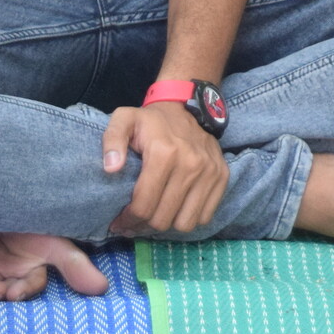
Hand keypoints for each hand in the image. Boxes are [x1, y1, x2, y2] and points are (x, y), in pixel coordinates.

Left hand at [101, 101, 228, 234]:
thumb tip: (111, 168)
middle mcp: (191, 164)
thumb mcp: (124, 120)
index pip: (144, 206)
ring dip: (168, 225)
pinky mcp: (222, 176)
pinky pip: (205, 216)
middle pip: (163, 219)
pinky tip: (176, 208)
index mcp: (163, 153)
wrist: (187, 107)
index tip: (120, 222)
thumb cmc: (151, 121)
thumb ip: (112, 140)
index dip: (128, 220)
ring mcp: (210, 171)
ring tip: (155, 216)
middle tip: (135, 222)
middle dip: (144, 226)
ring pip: (185, 224)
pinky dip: (189, 217)